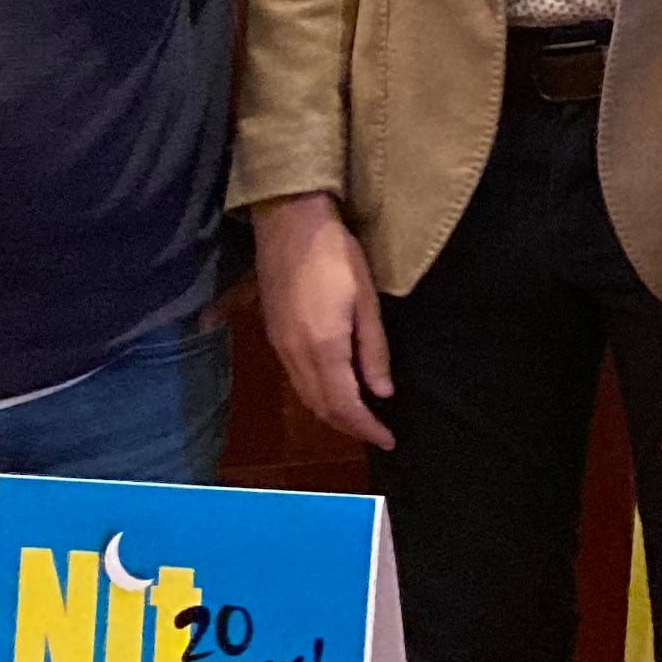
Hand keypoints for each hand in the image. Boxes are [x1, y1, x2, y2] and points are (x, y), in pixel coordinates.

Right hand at [251, 193, 392, 450]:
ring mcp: (279, 345)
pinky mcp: (272, 334)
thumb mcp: (366, 300)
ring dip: (331, 412)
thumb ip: (373, 350)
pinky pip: (295, 379)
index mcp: (323, 347)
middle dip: (349, 426)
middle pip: (321, 406)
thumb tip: (382, 393)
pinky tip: (333, 388)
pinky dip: (316, 393)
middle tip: (376, 431)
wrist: (289, 223)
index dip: (366, 428)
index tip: (388, 439)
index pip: (345, 405)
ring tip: (359, 416)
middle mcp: (295, 355)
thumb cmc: (337, 254)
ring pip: (305, 395)